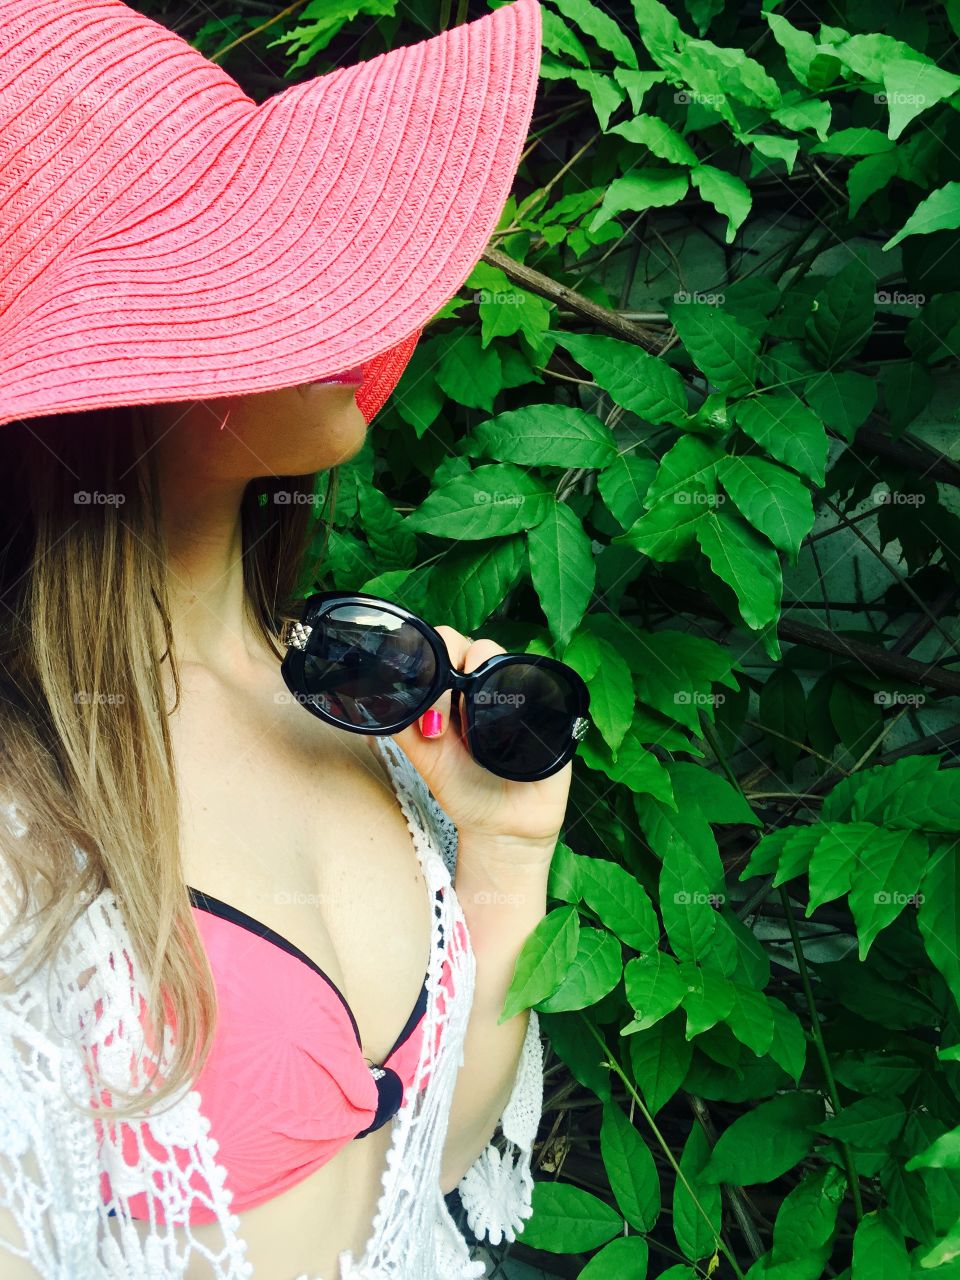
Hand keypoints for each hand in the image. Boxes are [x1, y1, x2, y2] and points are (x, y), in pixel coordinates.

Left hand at [388, 625, 572, 859]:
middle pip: (474, 644)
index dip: (433, 659)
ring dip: (484, 677)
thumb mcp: (424, 758)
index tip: (425, 703)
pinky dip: (521, 691)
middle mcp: (485, 684)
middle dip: (454, 662)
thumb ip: (404, 726)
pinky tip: (510, 721)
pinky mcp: (546, 706)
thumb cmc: (463, 788)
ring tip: (475, 724)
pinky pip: (537, 681)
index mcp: (454, 689)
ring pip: (502, 656)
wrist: (504, 827)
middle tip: (444, 718)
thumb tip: (380, 699)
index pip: (444, 647)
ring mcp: (517, 691)